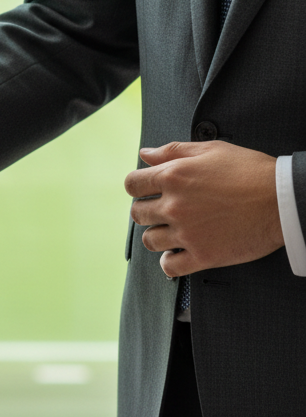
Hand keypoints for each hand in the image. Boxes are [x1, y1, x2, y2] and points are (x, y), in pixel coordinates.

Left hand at [125, 141, 282, 277]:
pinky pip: (170, 266)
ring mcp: (187, 233)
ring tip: (170, 231)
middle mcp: (174, 206)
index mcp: (172, 176)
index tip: (146, 190)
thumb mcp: (209, 150)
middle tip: (162, 210)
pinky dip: (169, 262)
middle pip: (138, 213)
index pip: (132, 184)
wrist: (283, 200)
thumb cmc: (250, 171)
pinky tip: (177, 254)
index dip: (138, 186)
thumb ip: (172, 151)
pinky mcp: (204, 255)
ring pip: (150, 240)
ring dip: (157, 235)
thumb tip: (146, 154)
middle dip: (147, 210)